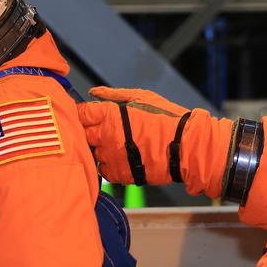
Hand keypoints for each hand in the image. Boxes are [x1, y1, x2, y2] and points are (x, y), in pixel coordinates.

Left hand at [76, 87, 233, 197]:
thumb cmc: (166, 119)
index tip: (87, 115)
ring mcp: (111, 156)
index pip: (81, 113)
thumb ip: (113, 95)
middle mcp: (106, 135)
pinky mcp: (118, 173)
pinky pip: (103, 170)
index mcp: (110, 114)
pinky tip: (123, 157)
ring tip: (119, 145)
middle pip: (83, 134)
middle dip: (89, 132)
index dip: (82, 113)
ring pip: (93, 153)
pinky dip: (110, 164)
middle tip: (103, 131)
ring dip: (100, 149)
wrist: (185, 147)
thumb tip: (93, 92)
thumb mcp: (141, 97)